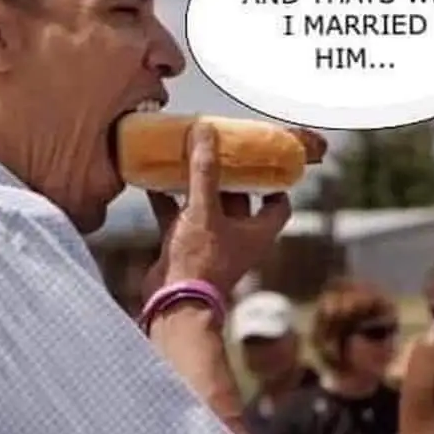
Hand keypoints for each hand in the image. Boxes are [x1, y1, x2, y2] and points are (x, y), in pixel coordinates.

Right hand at [142, 122, 291, 301]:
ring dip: (197, 184)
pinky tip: (154, 179)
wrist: (172, 303)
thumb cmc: (200, 261)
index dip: (276, 182)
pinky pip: (178, 216)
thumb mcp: (204, 210)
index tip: (266, 159)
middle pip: (239, 199)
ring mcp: (210, 242)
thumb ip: (204, 171)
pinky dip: (168, 199)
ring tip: (187, 156)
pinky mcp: (184, 246)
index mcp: (256, 231)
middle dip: (229, 174)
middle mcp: (237, 236)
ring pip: (206, 205)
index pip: (278, 204)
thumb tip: (206, 131)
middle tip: (220, 147)